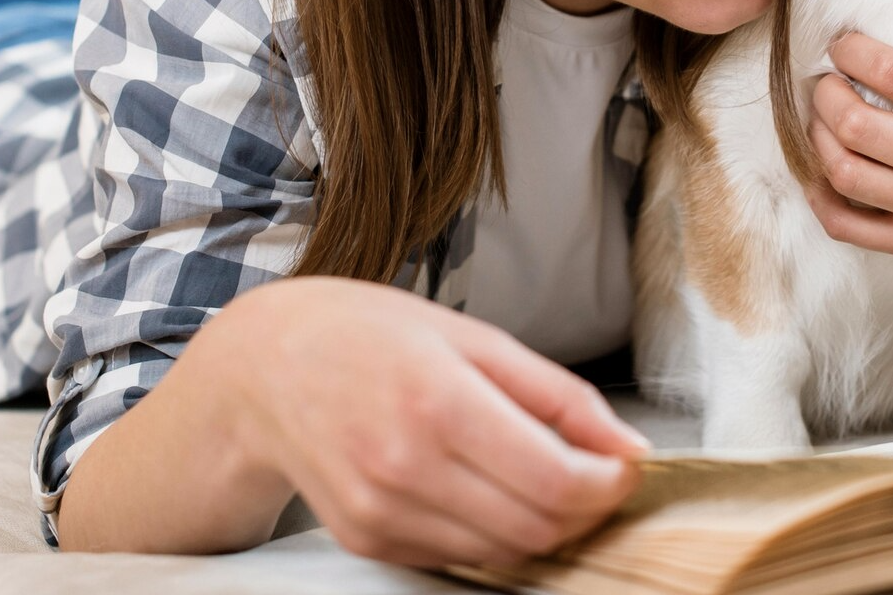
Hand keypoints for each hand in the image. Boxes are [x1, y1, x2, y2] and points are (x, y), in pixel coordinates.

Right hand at [218, 277, 648, 569]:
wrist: (265, 367)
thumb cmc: (369, 336)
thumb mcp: (474, 337)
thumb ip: (558, 395)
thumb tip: (627, 446)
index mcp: (439, 400)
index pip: (557, 482)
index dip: (609, 485)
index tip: (622, 466)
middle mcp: (406, 465)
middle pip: (537, 528)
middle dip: (583, 509)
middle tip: (591, 473)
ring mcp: (382, 511)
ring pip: (503, 553)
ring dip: (539, 525)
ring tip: (533, 475)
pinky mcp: (367, 539)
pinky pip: (458, 557)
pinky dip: (488, 532)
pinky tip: (477, 487)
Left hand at [804, 24, 892, 313]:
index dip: (854, 51)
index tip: (844, 42)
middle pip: (856, 123)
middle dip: (826, 90)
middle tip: (828, 77)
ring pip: (845, 172)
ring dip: (818, 136)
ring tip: (824, 115)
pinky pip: (851, 227)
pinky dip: (821, 198)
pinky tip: (821, 171)